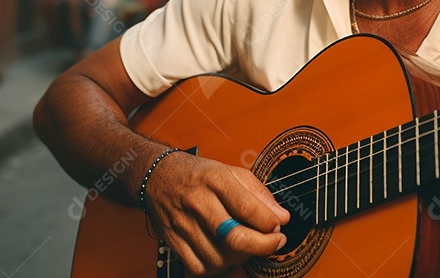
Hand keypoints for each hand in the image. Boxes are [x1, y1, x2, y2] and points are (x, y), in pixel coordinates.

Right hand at [142, 151, 288, 275]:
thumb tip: (281, 216)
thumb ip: (259, 193)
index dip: (269, 223)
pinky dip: (217, 267)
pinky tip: (224, 254)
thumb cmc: (198, 174)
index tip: (279, 226)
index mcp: (215, 179)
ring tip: (246, 245)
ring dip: (239, 257)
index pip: (247, 207)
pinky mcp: (173, 241)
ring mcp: (183, 224)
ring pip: (219, 257)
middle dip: (262, 245)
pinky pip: (199, 267)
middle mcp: (198, 202)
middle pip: (234, 236)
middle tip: (274, 242)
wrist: (158, 176)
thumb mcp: (231, 171)